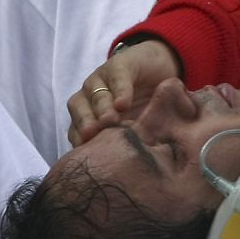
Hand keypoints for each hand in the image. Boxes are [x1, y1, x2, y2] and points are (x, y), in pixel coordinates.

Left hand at [65, 39, 181, 147]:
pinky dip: (119, 90)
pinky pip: (116, 77)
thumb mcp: (136, 128)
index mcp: (89, 114)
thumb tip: (117, 174)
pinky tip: (125, 103)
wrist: (163, 71)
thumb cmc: (148, 108)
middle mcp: (91, 96)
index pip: (76, 129)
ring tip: (111, 120)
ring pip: (95, 94)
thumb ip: (125, 144)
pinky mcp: (121, 64)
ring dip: (101, 107)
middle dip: (86, 123)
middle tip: (94, 135)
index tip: (87, 156)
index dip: (80, 141)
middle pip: (79, 109)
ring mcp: (103, 78)